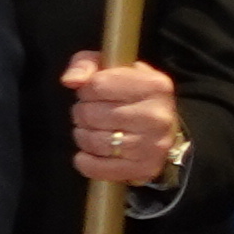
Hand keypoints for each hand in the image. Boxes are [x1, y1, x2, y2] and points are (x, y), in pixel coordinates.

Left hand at [65, 56, 182, 190]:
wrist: (161, 129)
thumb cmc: (130, 95)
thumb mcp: (111, 69)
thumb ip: (86, 64)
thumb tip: (71, 80)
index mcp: (154, 85)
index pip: (97, 86)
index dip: (86, 90)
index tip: (92, 93)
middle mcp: (156, 116)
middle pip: (91, 114)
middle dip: (82, 113)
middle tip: (92, 113)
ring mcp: (151, 146)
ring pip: (92, 141)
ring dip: (83, 135)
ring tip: (92, 129)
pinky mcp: (143, 169)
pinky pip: (95, 168)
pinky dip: (84, 160)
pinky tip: (91, 152)